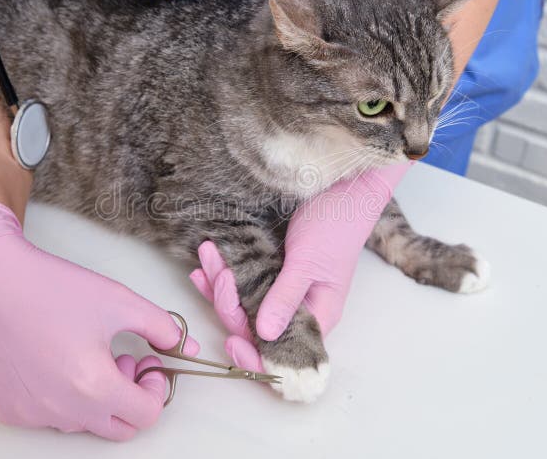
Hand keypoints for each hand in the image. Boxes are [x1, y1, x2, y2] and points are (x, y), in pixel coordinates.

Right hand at [0, 199, 197, 440]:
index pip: (146, 415)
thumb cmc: (54, 289)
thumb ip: (162, 327)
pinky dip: (61, 398)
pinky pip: (49, 417)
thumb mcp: (121, 301)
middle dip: (130, 396)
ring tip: (85, 354)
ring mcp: (32, 416)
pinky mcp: (9, 411)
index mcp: (93, 387)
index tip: (147, 361)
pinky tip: (54, 360)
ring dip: (96, 397)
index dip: (155, 388)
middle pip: (119, 427)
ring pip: (84, 423)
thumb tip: (187, 348)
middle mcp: (61, 412)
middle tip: (122, 358)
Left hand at [190, 163, 411, 368]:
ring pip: (241, 305)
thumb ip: (286, 298)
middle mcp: (296, 311)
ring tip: (207, 258)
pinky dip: (221, 276)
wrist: (342, 188)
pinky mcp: (269, 272)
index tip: (232, 343)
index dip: (255, 358)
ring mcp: (280, 291)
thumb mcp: (308, 263)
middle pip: (253, 329)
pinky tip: (204, 266)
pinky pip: (240, 284)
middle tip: (220, 275)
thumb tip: (264, 335)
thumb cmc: (336, 225)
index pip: (283, 356)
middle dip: (229, 306)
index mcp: (316, 317)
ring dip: (219, 286)